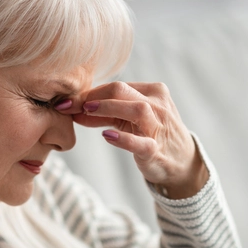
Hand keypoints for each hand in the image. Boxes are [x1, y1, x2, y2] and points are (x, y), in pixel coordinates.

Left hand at [57, 81, 208, 198]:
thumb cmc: (152, 134)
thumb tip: (73, 109)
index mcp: (152, 91)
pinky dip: (123, 138)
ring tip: (86, 111)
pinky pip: (142, 142)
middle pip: (123, 91)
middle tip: (69, 104)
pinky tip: (106, 136)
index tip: (65, 101)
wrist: (182, 161)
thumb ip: (104, 114)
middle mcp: (158, 105)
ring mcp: (159, 127)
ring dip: (108, 108)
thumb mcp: (129, 120)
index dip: (89, 92)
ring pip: (136, 109)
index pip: (117, 86)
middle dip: (93, 96)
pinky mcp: (157, 150)